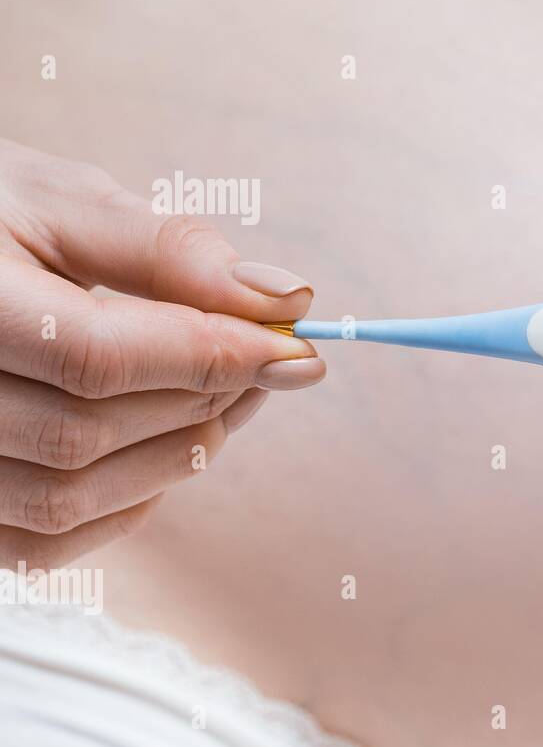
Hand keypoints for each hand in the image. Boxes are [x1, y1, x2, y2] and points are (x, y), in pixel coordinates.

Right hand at [0, 139, 322, 567]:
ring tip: (226, 394)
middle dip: (200, 399)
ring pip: (70, 500)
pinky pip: (45, 542)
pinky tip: (161, 441)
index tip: (293, 348)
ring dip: (175, 452)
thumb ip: (168, 251)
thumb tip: (284, 299)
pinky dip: (127, 501)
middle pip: (87, 435)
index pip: (93, 358)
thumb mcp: (61, 203)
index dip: (209, 357)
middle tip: (266, 360)